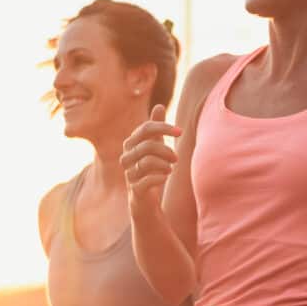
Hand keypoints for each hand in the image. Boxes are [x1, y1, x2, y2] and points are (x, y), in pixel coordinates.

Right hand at [119, 104, 181, 221]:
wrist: (145, 199)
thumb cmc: (151, 169)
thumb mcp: (155, 146)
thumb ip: (156, 128)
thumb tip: (159, 105)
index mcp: (130, 144)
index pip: (146, 129)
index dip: (164, 127)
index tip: (180, 131)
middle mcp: (126, 157)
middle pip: (147, 146)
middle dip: (166, 150)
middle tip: (176, 157)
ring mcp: (128, 174)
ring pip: (147, 162)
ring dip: (165, 164)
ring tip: (171, 168)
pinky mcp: (134, 190)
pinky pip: (148, 180)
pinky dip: (160, 177)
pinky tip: (165, 177)